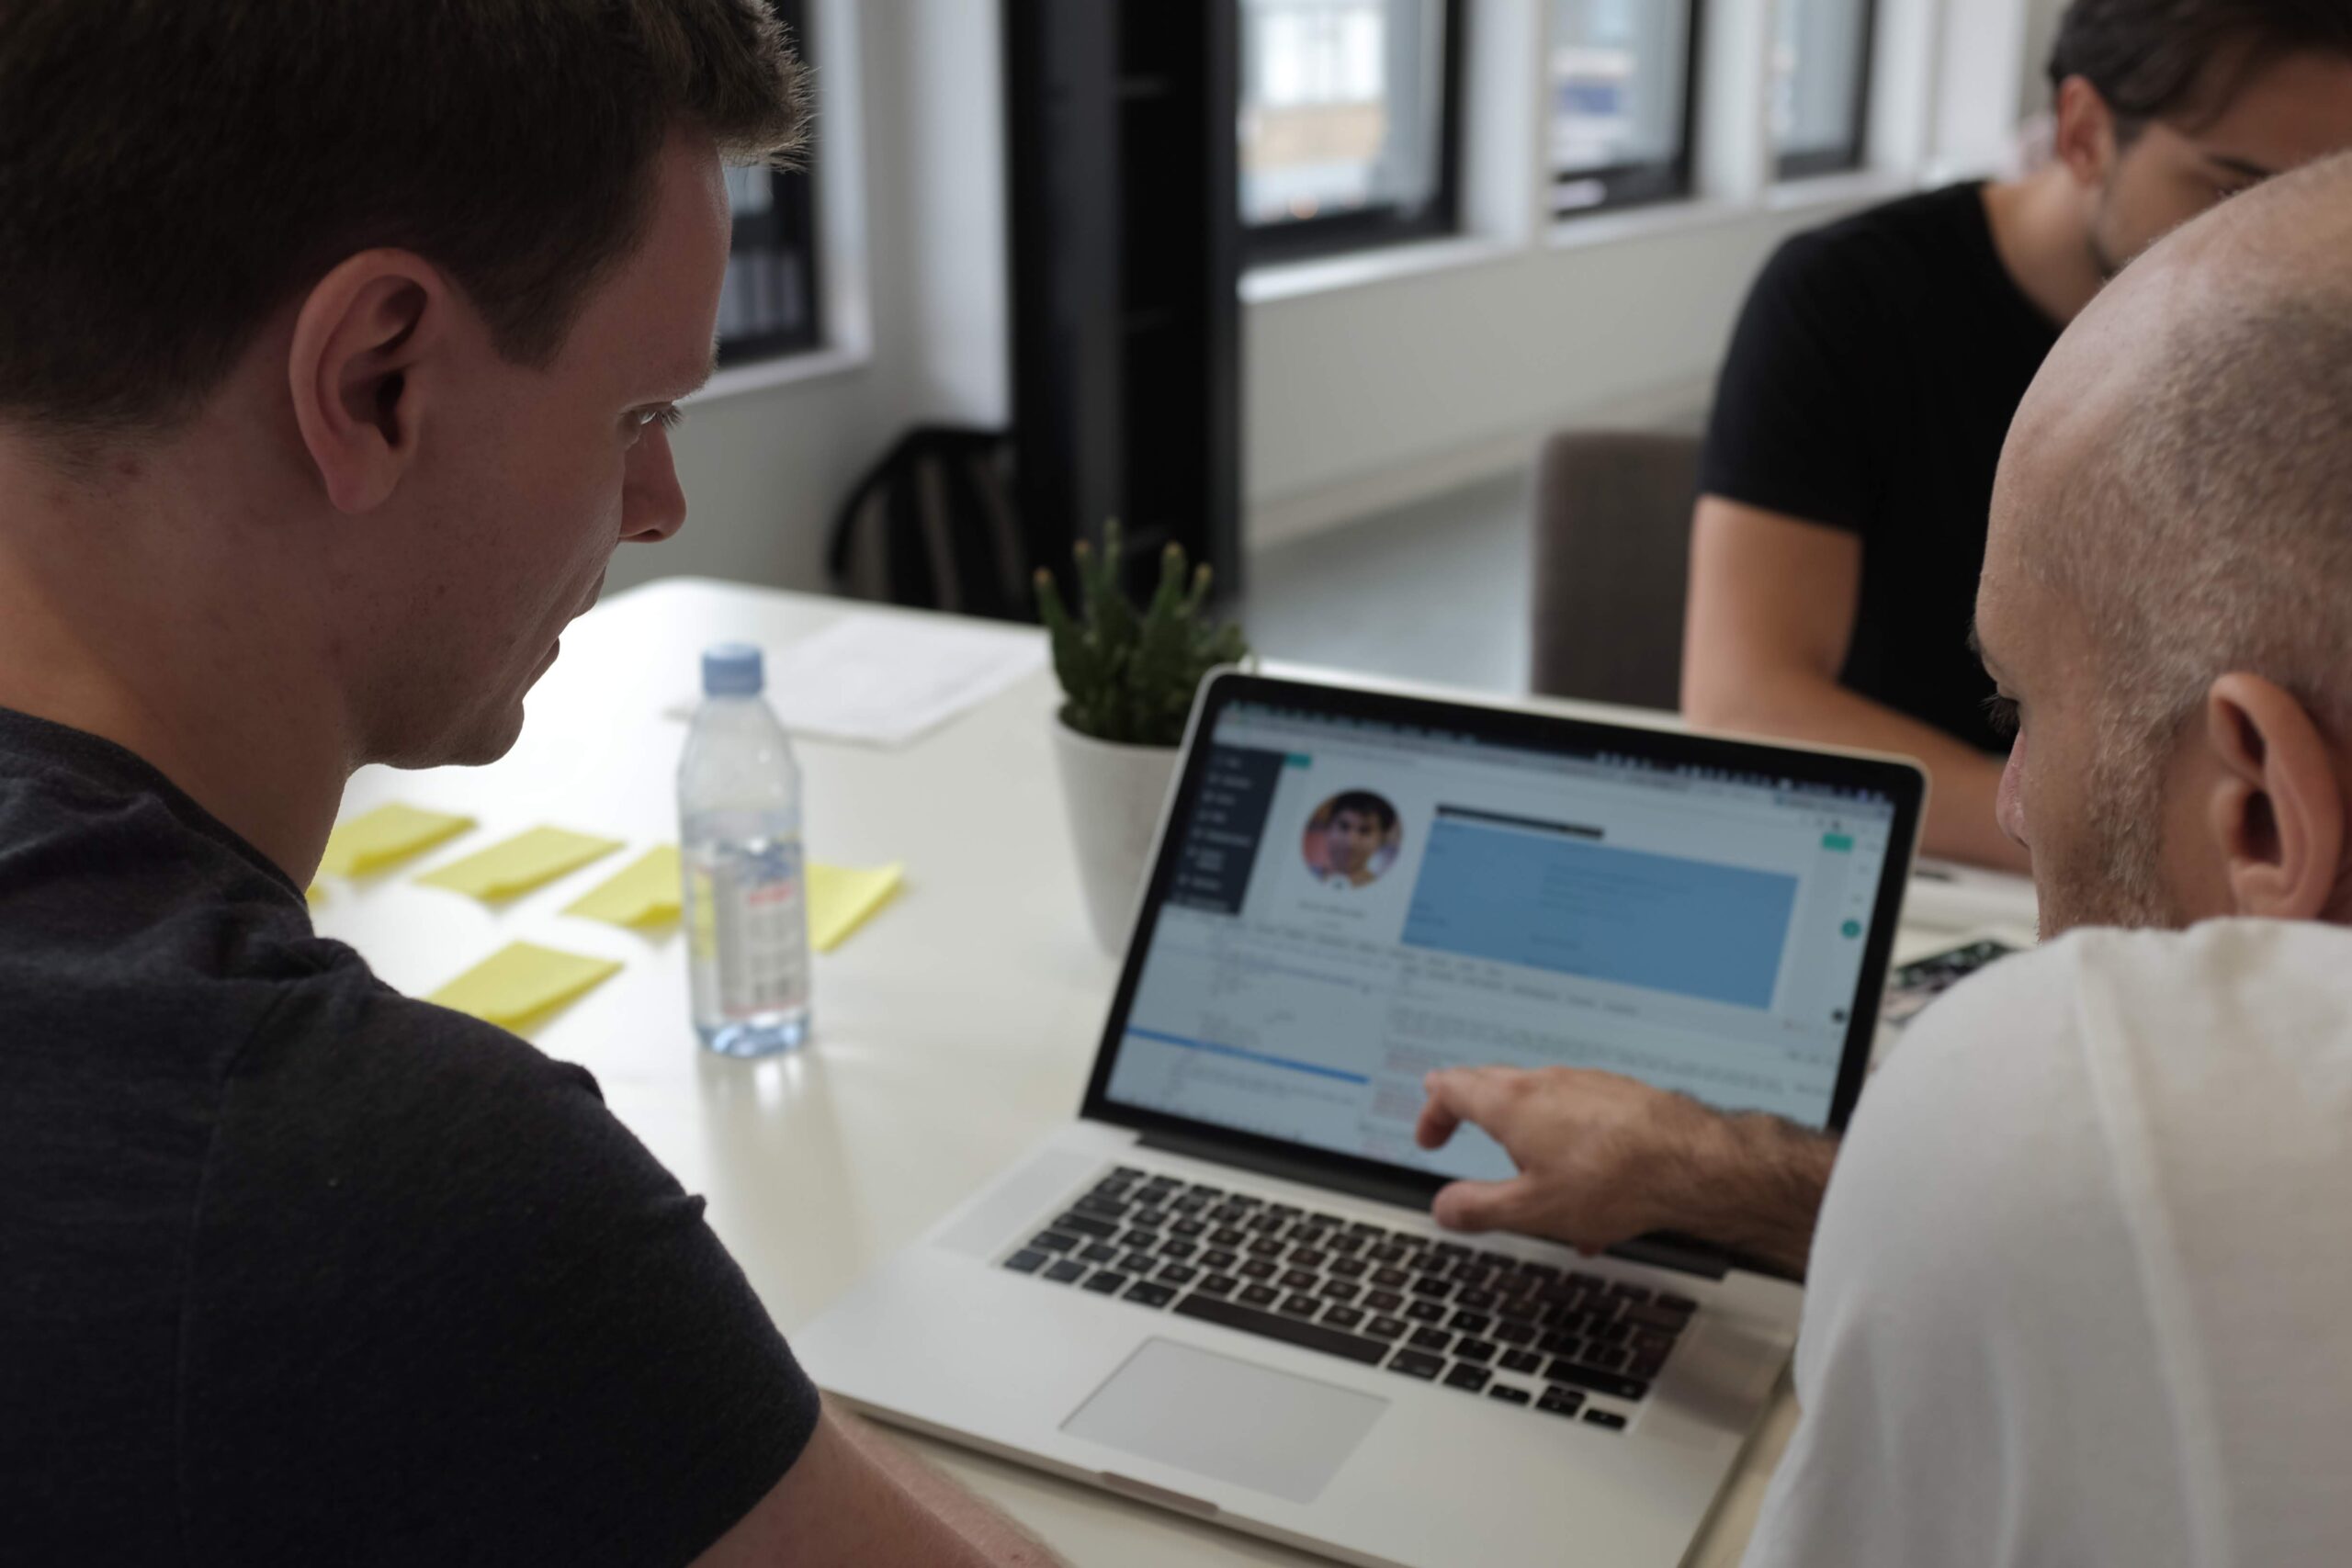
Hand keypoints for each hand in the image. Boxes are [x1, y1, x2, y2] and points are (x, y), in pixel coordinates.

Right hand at [1414, 1066, 1735, 1253]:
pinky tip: (1595, 1199)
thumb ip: (1479, 1208)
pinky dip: (1572, 1151)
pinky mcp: (1621, 1097)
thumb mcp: (1531, 1210)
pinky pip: (1582, 1121)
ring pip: (1542, 1108)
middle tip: (1457, 1128)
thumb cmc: (1614, 1180)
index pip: (1452, 1088)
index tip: (1431, 1136)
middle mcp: (1546, 1083)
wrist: (1692, 1163)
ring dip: (1529, 1144)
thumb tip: (1443, 1207)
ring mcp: (1586, 1085)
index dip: (1432, 1112)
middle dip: (1471, 1114)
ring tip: (1543, 1197)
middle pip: (1493, 1087)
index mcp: (1512, 1104)